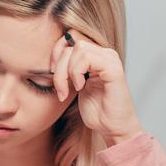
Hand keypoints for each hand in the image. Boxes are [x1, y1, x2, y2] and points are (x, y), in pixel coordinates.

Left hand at [50, 30, 141, 145]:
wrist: (112, 128)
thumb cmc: (96, 111)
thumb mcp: (75, 85)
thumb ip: (68, 68)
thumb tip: (52, 57)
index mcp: (96, 55)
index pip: (71, 38)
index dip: (56, 53)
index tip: (52, 73)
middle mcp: (105, 53)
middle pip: (72, 43)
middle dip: (59, 66)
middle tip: (60, 88)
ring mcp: (111, 60)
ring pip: (78, 49)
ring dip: (66, 71)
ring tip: (69, 89)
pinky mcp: (114, 69)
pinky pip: (87, 58)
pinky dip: (77, 72)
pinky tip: (80, 87)